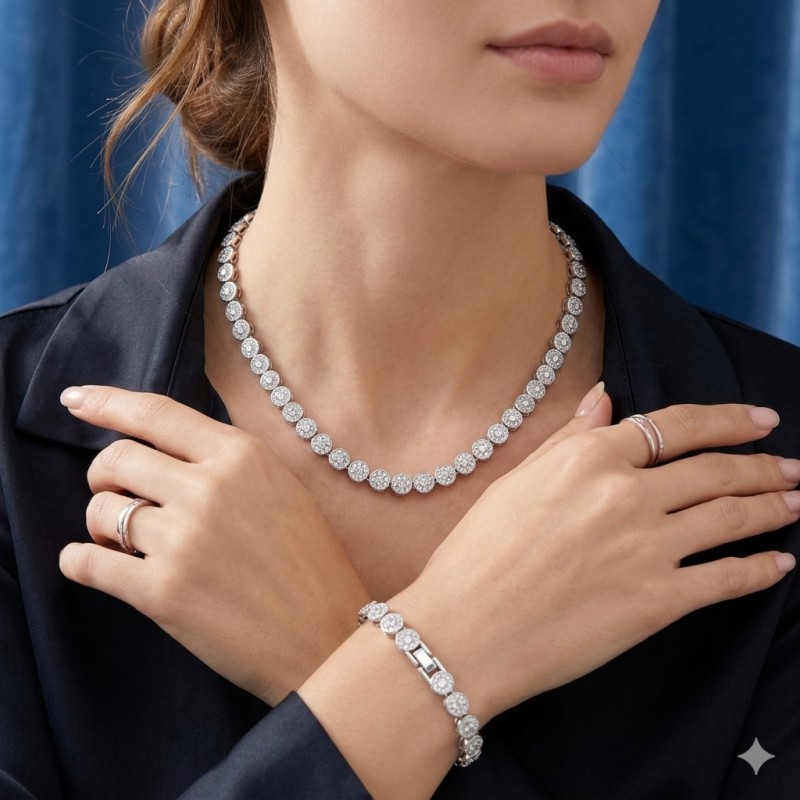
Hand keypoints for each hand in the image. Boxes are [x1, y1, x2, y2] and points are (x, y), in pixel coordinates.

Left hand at [58, 385, 369, 705]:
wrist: (327, 634)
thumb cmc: (309, 562)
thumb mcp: (282, 488)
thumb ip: (227, 461)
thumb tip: (163, 448)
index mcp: (242, 456)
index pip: (157, 413)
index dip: (107, 402)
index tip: (76, 400)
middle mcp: (209, 488)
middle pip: (116, 457)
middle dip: (104, 476)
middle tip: (118, 496)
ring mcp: (183, 540)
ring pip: (99, 509)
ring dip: (99, 524)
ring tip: (123, 542)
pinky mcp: (162, 592)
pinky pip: (85, 562)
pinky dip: (78, 560)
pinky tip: (91, 562)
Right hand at [391, 390, 799, 721]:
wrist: (465, 629)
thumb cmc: (477, 553)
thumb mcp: (516, 482)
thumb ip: (567, 439)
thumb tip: (606, 401)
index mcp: (588, 458)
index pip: (674, 426)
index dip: (726, 420)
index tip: (758, 420)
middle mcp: (626, 494)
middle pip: (715, 470)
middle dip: (762, 464)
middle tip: (792, 465)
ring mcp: (647, 548)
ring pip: (730, 516)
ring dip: (773, 506)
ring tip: (796, 500)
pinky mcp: (658, 602)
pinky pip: (726, 579)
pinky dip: (761, 569)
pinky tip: (780, 564)